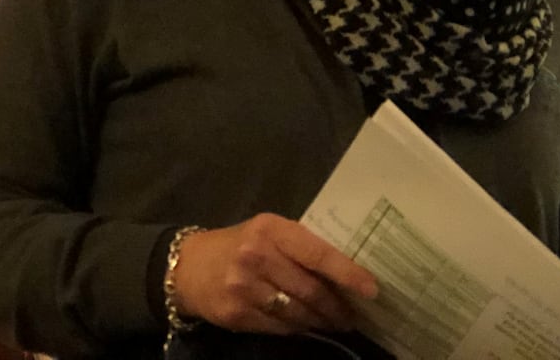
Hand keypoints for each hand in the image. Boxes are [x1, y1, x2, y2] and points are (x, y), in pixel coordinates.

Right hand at [173, 213, 378, 334]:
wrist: (189, 266)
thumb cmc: (240, 245)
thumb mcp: (267, 233)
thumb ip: (300, 246)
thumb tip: (345, 272)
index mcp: (271, 229)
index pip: (317, 253)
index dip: (347, 273)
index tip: (370, 289)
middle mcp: (257, 255)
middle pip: (310, 289)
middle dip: (336, 307)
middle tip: (352, 317)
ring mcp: (244, 286)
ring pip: (297, 312)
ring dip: (320, 321)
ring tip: (333, 323)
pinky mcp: (237, 313)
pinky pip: (279, 328)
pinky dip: (297, 329)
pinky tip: (304, 326)